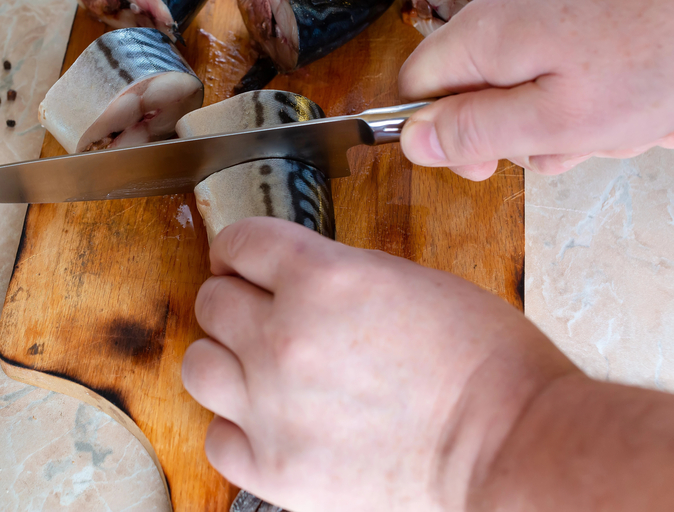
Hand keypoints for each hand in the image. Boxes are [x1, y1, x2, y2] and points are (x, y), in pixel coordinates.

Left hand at [181, 218, 576, 510]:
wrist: (512, 445)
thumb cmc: (481, 359)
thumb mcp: (403, 278)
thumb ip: (331, 273)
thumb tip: (285, 277)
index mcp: (321, 278)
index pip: (240, 243)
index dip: (237, 249)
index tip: (239, 261)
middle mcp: (284, 338)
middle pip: (212, 301)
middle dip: (235, 300)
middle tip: (260, 314)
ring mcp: (273, 408)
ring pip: (199, 366)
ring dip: (225, 360)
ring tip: (258, 369)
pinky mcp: (276, 469)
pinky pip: (217, 438)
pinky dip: (237, 427)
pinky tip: (267, 422)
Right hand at [398, 0, 673, 180]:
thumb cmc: (652, 53)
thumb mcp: (554, 119)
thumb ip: (476, 132)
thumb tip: (412, 143)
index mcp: (479, 41)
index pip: (413, 91)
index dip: (439, 134)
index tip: (484, 160)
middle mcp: (499, 20)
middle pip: (471, 94)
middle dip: (516, 133)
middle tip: (564, 142)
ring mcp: (538, 15)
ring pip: (520, 90)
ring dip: (562, 122)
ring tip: (612, 122)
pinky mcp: (572, 16)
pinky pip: (558, 73)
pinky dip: (588, 97)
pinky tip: (626, 101)